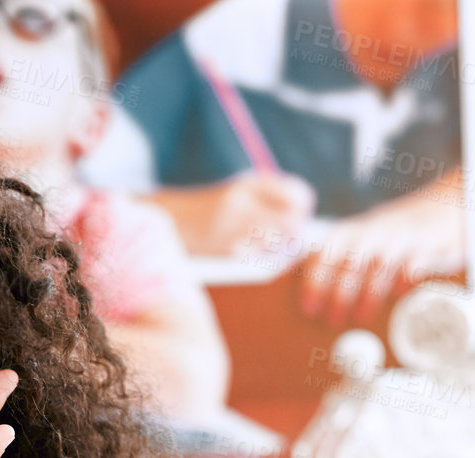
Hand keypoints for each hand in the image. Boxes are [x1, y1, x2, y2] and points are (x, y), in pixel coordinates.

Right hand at [149, 171, 315, 257]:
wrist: (169, 220)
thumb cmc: (213, 206)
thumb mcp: (241, 190)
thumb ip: (272, 195)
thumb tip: (304, 213)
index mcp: (249, 185)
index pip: (297, 195)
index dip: (303, 205)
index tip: (298, 210)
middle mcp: (242, 204)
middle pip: (292, 222)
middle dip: (295, 228)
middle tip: (289, 231)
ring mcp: (234, 230)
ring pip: (279, 243)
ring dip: (280, 244)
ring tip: (266, 238)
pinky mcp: (228, 253)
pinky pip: (261, 257)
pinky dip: (261, 254)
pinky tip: (248, 248)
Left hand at [298, 174, 465, 326]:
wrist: (451, 205)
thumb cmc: (397, 236)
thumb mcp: (366, 240)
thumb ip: (339, 261)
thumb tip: (304, 292)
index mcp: (357, 232)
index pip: (328, 251)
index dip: (316, 279)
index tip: (309, 308)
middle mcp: (378, 232)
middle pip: (353, 259)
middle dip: (341, 292)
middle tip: (333, 320)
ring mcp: (406, 236)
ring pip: (382, 263)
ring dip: (370, 293)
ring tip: (362, 318)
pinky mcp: (434, 244)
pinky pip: (417, 260)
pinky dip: (407, 276)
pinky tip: (399, 294)